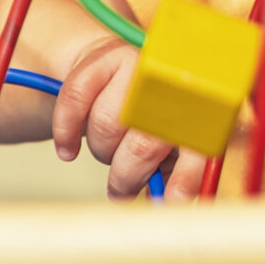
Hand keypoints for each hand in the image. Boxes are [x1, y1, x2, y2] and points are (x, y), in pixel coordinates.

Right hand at [53, 38, 209, 201]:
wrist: (115, 71)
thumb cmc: (148, 119)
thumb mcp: (169, 146)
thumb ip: (172, 174)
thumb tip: (167, 204)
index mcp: (198, 107)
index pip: (198, 145)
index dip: (186, 177)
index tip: (170, 202)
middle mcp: (172, 83)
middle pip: (144, 143)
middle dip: (127, 176)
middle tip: (121, 189)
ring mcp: (137, 66)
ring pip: (106, 126)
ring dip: (101, 151)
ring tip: (108, 151)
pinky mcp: (102, 59)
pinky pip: (74, 100)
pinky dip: (66, 132)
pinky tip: (68, 149)